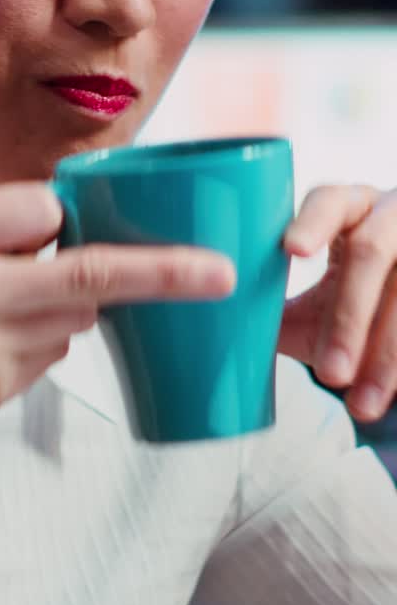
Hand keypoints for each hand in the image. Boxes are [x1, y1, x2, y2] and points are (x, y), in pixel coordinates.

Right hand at [0, 181, 235, 451]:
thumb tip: (66, 220)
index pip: (45, 213)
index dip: (73, 218)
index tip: (150, 242)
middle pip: (89, 277)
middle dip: (155, 274)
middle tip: (217, 272)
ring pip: (73, 321)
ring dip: (65, 307)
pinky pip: (48, 357)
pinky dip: (37, 343)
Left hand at [279, 184, 396, 421]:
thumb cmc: (353, 292)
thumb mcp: (319, 297)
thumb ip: (279, 312)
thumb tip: (223, 336)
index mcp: (348, 207)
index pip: (329, 201)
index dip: (313, 223)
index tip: (293, 251)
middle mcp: (390, 216)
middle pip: (372, 254)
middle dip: (351, 318)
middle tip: (330, 374)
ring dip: (386, 356)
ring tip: (360, 404)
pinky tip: (387, 397)